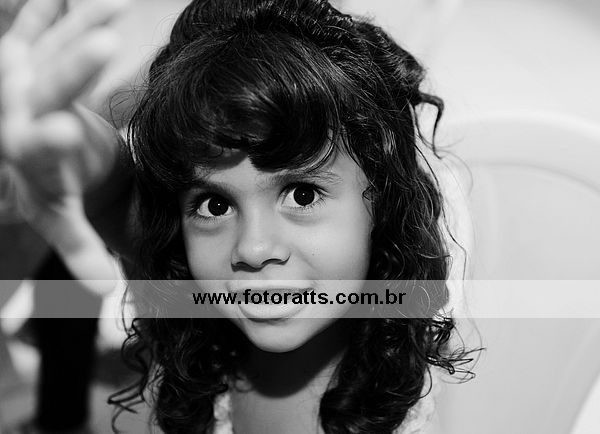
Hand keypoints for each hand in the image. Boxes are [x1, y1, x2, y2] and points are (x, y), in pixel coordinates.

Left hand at [0, 0, 129, 292]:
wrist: (23, 144)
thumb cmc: (46, 183)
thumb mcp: (60, 217)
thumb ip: (82, 252)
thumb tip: (108, 296)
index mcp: (26, 157)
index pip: (33, 150)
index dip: (44, 141)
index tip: (61, 133)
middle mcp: (17, 112)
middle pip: (42, 90)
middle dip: (72, 69)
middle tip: (104, 46)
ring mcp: (19, 77)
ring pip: (46, 45)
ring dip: (77, 24)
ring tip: (110, 9)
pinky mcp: (27, 53)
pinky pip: (46, 27)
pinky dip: (68, 11)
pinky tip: (103, 0)